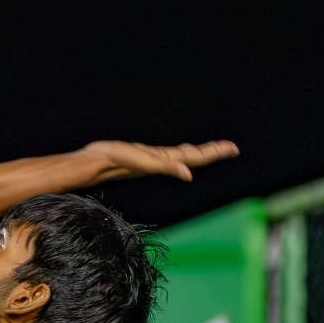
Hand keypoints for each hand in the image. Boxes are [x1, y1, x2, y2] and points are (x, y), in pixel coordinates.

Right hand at [82, 139, 238, 182]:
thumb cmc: (113, 163)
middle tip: (233, 148)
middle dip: (213, 152)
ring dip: (199, 153)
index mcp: (166, 161)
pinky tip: (182, 158)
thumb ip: (165, 167)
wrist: (90, 164)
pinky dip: (179, 156)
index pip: (195, 157)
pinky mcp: (144, 157)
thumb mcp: (142, 163)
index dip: (214, 153)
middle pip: (192, 156)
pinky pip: (168, 155)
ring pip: (182, 155)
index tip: (232, 148)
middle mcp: (162, 160)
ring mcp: (153, 159)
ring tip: (216, 149)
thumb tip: (189, 174)